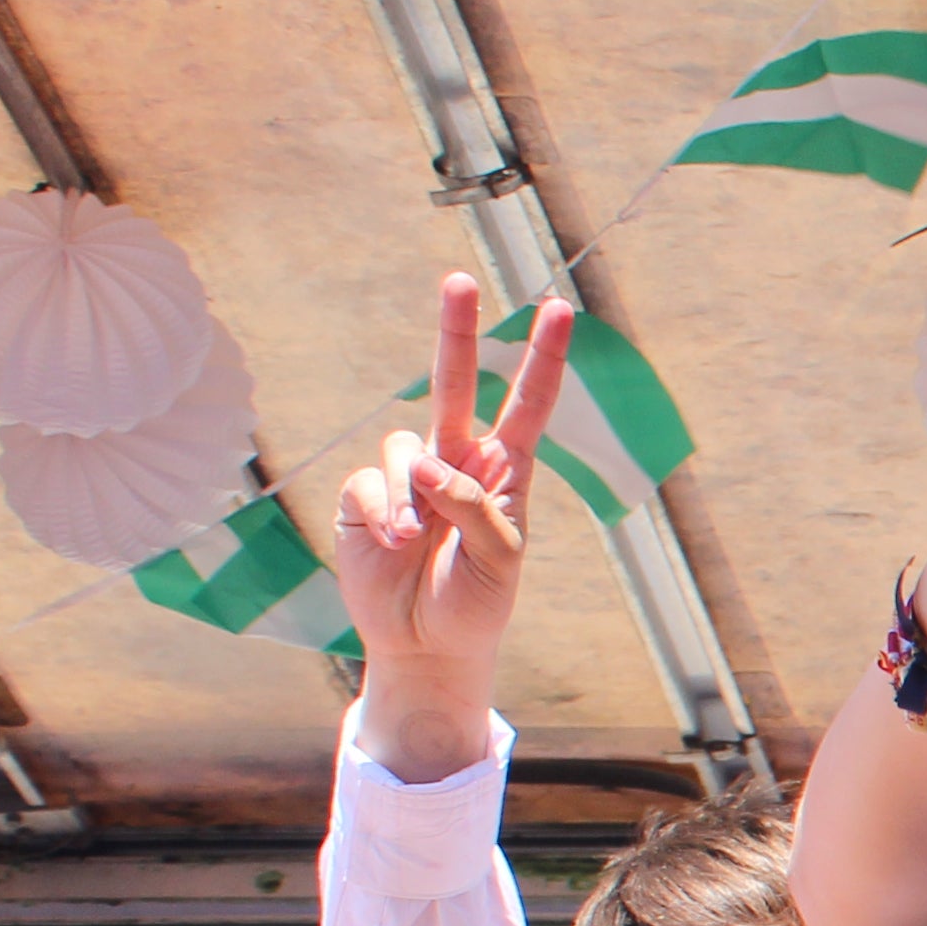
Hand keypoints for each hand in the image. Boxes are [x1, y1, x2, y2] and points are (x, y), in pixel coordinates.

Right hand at [328, 274, 569, 763]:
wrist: (426, 644)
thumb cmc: (475, 603)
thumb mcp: (500, 562)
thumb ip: (477, 509)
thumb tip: (432, 463)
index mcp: (506, 473)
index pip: (528, 406)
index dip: (542, 359)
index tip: (559, 310)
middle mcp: (457, 462)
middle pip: (454, 384)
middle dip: (457, 332)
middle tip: (460, 281)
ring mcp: (410, 476)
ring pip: (405, 446)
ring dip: (413, 495)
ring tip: (419, 543)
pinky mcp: (366, 496)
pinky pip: (371, 482)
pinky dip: (384, 513)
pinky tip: (394, 544)